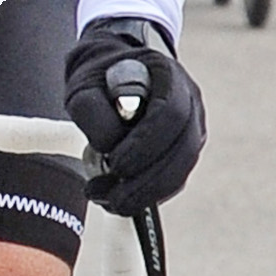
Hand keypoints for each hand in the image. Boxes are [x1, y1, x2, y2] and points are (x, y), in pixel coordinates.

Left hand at [64, 16, 205, 209]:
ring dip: (146, 193)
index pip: (171, 113)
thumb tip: (109, 146)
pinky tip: (117, 199)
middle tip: (113, 198)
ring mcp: (192, 128)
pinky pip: (173, 180)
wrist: (109, 78)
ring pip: (182, 170)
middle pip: (184, 148)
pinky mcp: (183, 152)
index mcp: (168, 75)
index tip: (115, 165)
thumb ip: (92, 110)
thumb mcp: (83, 86)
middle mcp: (189, 101)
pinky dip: (147, 196)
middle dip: (148, 180)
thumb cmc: (96, 81)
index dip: (146, 144)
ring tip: (108, 200)